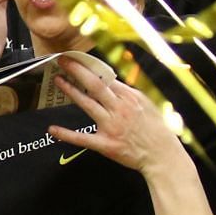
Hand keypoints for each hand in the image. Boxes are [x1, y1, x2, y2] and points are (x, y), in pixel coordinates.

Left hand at [47, 54, 186, 175]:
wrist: (163, 155)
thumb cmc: (157, 130)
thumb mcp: (147, 105)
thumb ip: (128, 93)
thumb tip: (112, 80)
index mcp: (130, 98)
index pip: (107, 78)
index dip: (90, 67)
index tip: (78, 59)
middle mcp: (120, 109)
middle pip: (95, 85)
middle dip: (77, 71)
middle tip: (63, 61)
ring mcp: (111, 126)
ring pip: (87, 104)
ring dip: (70, 91)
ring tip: (58, 81)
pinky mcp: (106, 144)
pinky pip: (82, 138)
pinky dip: (66, 134)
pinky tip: (52, 129)